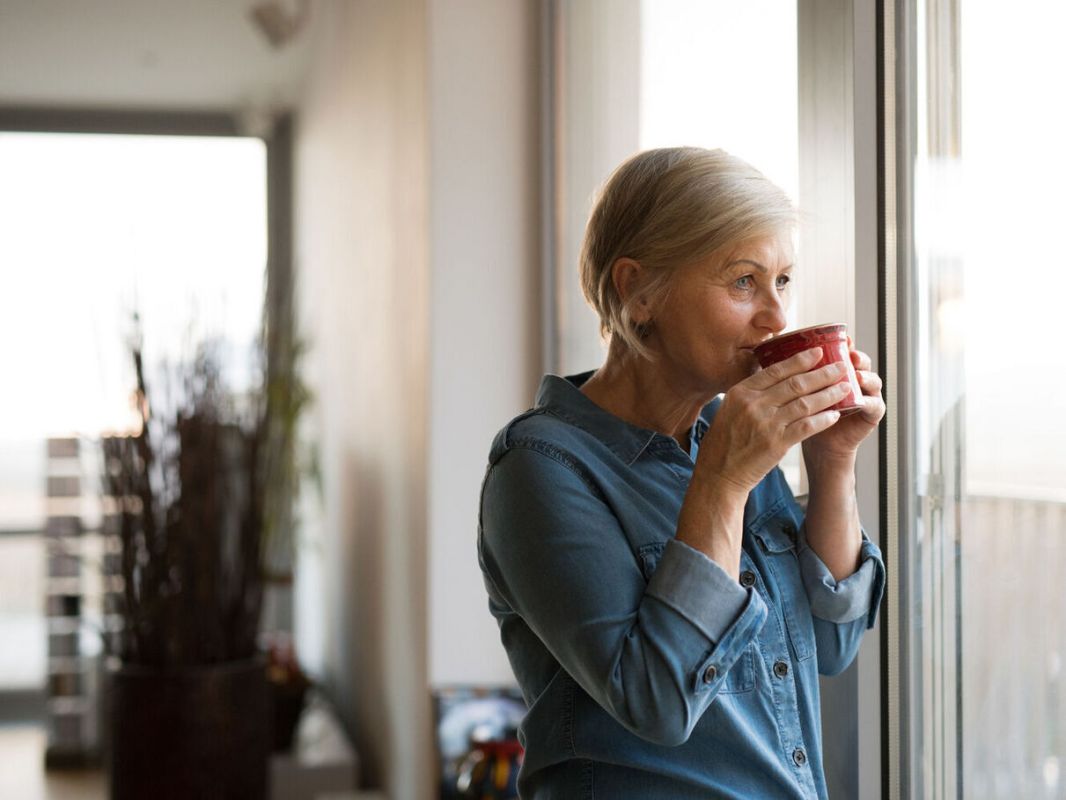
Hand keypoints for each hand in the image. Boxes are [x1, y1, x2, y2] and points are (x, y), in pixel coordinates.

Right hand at [696, 347, 852, 493]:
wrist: (719, 473)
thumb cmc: (724, 442)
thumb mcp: (729, 409)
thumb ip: (750, 394)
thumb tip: (775, 377)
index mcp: (740, 392)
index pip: (776, 370)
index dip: (800, 360)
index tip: (818, 352)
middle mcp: (753, 405)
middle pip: (795, 384)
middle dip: (822, 373)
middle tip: (841, 367)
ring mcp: (765, 424)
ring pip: (805, 403)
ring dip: (828, 394)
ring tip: (845, 388)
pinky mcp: (776, 444)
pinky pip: (806, 426)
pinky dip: (823, 419)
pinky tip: (835, 415)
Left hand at [802, 339, 885, 469]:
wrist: (818, 443)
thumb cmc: (806, 414)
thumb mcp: (799, 392)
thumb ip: (794, 373)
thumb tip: (769, 351)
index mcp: (838, 370)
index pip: (844, 351)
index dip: (842, 344)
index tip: (838, 339)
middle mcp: (855, 379)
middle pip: (861, 362)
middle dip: (856, 356)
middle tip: (850, 354)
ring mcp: (867, 395)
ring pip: (872, 380)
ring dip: (866, 376)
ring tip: (856, 375)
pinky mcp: (872, 414)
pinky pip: (874, 405)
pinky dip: (868, 401)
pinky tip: (860, 401)